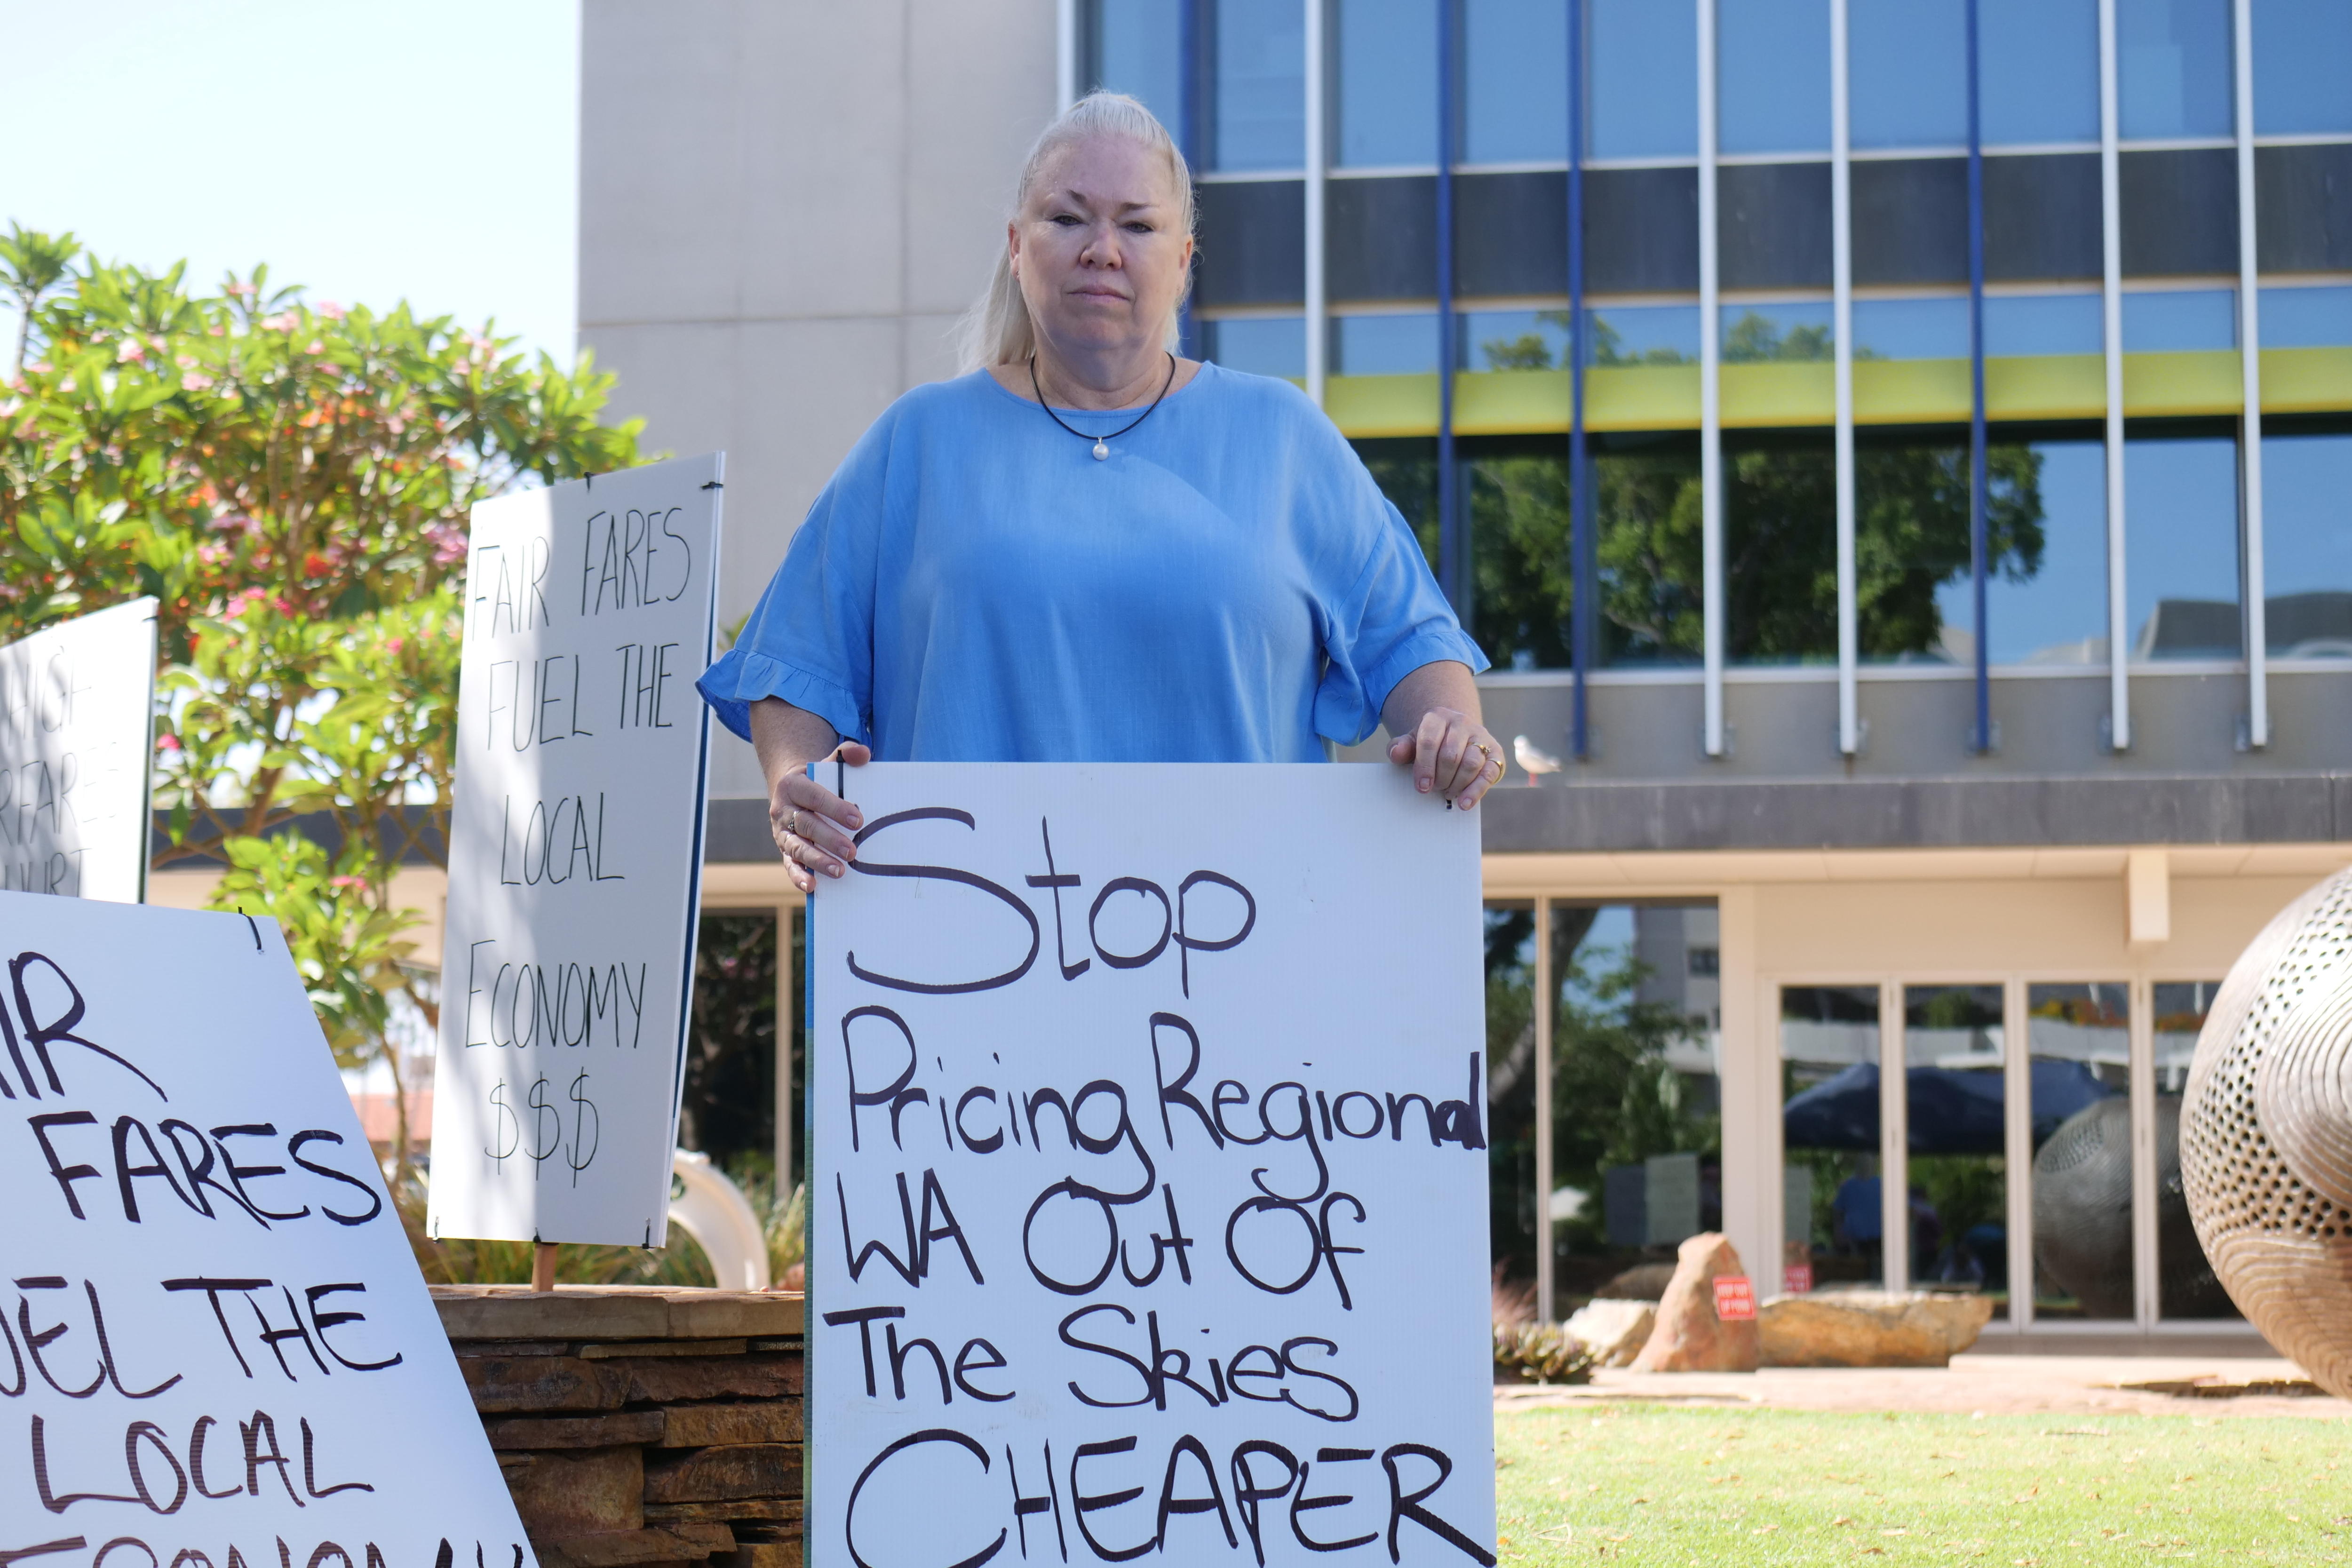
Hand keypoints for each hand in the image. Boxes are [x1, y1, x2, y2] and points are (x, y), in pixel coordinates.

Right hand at [771, 740, 870, 891]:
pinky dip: (798, 876)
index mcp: (793, 785)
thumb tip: (863, 754)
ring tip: (840, 871)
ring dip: (817, 861)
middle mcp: (783, 810)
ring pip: (797, 848)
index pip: (815, 797)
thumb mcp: (828, 764)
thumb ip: (846, 755)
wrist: (793, 790)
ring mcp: (782, 832)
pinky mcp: (784, 850)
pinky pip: (789, 865)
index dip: (835, 808)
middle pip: (806, 825)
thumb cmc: (819, 779)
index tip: (858, 820)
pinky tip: (812, 886)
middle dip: (829, 839)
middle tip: (852, 851)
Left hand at [1386, 707, 1504, 807]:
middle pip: (1451, 755)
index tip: (1422, 787)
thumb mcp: (1413, 742)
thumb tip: (1395, 753)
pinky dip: (1476, 790)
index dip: (1424, 767)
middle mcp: (1461, 723)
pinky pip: (1489, 773)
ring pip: (1471, 763)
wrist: (1455, 735)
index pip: (1429, 741)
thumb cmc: (1430, 744)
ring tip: (1448, 792)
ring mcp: (1481, 736)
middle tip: (1435, 788)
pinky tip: (1465, 803)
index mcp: (1438, 717)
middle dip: (1441, 778)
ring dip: (1457, 784)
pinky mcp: (1495, 752)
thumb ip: (1401, 747)